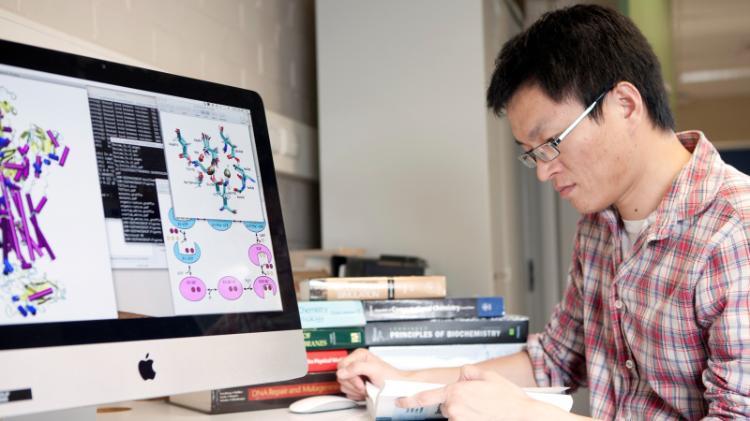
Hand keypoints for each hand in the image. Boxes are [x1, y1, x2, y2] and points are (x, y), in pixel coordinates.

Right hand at [336, 348, 404, 400]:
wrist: (396, 387)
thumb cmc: (390, 377)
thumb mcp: (374, 369)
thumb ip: (357, 367)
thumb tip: (341, 371)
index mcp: (359, 355)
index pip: (341, 365)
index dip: (349, 375)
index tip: (360, 380)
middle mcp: (355, 363)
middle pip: (341, 376)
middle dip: (354, 384)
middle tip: (365, 385)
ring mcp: (354, 375)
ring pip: (343, 385)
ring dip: (355, 390)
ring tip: (366, 388)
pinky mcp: (355, 385)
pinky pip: (347, 391)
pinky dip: (356, 394)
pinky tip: (364, 391)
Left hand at [396, 364, 537, 420]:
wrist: (523, 416)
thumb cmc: (509, 400)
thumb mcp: (488, 375)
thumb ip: (468, 372)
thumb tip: (460, 375)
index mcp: (456, 391)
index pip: (426, 396)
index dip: (410, 399)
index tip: (401, 401)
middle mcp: (455, 408)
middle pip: (446, 405)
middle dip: (457, 402)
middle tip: (477, 401)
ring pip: (455, 415)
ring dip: (465, 411)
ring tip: (484, 409)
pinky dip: (471, 418)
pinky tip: (483, 415)